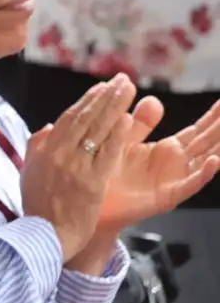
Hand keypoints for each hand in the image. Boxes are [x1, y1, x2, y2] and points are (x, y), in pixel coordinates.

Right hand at [22, 76, 135, 257]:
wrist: (44, 236)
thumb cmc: (38, 208)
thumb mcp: (29, 174)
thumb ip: (36, 148)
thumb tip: (48, 127)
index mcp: (43, 151)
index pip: (68, 118)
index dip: (87, 101)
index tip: (102, 87)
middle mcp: (58, 155)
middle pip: (86, 118)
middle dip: (105, 96)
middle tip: (122, 80)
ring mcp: (75, 167)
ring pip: (98, 130)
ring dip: (115, 107)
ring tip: (129, 90)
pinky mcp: (92, 182)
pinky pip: (107, 153)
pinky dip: (117, 135)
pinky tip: (128, 119)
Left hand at [95, 95, 219, 234]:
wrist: (94, 203)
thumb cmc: (108, 173)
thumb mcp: (124, 142)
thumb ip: (140, 123)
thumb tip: (153, 99)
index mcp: (168, 149)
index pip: (197, 130)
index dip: (213, 116)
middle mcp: (177, 164)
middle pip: (207, 142)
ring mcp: (175, 180)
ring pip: (206, 160)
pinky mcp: (168, 196)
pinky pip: (190, 184)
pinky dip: (204, 173)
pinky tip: (214, 161)